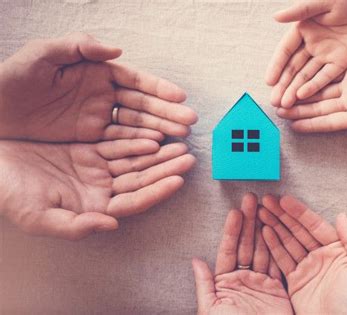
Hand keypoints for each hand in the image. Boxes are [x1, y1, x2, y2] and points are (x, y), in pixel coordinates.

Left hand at [0, 33, 196, 141]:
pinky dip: (137, 145)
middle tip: (190, 122)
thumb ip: (79, 46)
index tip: (180, 97)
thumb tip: (117, 50)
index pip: (134, 81)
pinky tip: (155, 149)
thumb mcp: (43, 55)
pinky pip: (118, 142)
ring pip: (134, 125)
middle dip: (166, 113)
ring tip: (181, 137)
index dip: (158, 89)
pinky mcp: (89, 139)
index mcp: (96, 73)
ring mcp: (98, 119)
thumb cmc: (13, 78)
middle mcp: (102, 96)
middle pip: (141, 105)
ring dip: (159, 130)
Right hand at [0, 139, 194, 239]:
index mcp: (93, 208)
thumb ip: (74, 226)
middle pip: (141, 179)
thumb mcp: (36, 215)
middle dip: (166, 169)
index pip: (134, 202)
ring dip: (158, 153)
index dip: (156, 192)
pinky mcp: (90, 149)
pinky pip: (119, 142)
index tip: (178, 181)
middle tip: (190, 157)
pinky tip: (154, 133)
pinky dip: (137, 138)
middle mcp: (100, 189)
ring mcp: (97, 168)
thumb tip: (110, 225)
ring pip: (135, 160)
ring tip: (181, 143)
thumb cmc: (9, 194)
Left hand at [192, 193, 292, 314]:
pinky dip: (278, 248)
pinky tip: (277, 230)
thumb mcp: (211, 310)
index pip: (229, 250)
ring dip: (264, 228)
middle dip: (249, 222)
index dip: (232, 230)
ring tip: (265, 207)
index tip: (235, 211)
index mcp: (225, 283)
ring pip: (263, 250)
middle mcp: (243, 280)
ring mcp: (261, 284)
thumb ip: (205, 285)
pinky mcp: (278, 290)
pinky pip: (277, 264)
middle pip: (247, 245)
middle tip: (252, 199)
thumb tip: (195, 260)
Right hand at [259, 195, 346, 314]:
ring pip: (287, 242)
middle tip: (266, 200)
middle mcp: (321, 257)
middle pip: (298, 230)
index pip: (315, 225)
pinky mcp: (294, 282)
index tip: (284, 200)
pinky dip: (272, 245)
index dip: (299, 212)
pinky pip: (281, 259)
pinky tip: (264, 232)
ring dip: (274, 226)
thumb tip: (342, 215)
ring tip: (260, 212)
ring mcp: (307, 268)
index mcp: (338, 251)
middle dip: (282, 215)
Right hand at [266, 0, 346, 107]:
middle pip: (294, 67)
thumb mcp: (324, 1)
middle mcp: (313, 43)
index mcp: (304, 28)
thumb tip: (276, 17)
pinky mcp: (343, 62)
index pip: (286, 51)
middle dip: (284, 85)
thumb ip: (301, 11)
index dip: (277, 66)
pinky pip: (326, 77)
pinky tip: (303, 97)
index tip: (268, 82)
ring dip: (295, 90)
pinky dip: (314, 86)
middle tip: (274, 101)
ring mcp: (327, 54)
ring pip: (307, 75)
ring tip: (285, 105)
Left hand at [277, 47, 346, 153]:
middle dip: (299, 111)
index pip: (329, 122)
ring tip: (282, 97)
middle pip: (320, 108)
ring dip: (302, 95)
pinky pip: (329, 75)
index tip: (292, 128)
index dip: (311, 124)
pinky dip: (313, 78)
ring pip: (320, 92)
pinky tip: (298, 79)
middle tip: (278, 111)